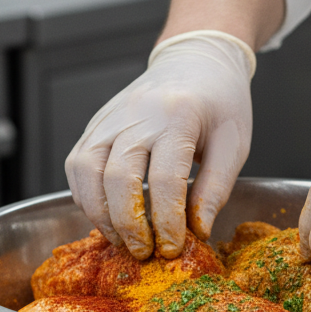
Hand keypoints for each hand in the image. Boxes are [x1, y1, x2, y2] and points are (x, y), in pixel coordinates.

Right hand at [65, 31, 253, 258]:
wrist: (195, 59)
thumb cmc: (219, 101)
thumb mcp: (233, 143)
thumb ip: (216, 188)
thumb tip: (197, 230)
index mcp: (178, 116)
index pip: (165, 180)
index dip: (167, 222)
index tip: (174, 248)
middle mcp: (137, 114)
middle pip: (118, 178)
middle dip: (129, 225)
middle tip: (145, 252)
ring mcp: (109, 118)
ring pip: (86, 172)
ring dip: (100, 214)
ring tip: (123, 240)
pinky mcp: (95, 125)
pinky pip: (76, 165)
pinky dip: (86, 198)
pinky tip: (107, 216)